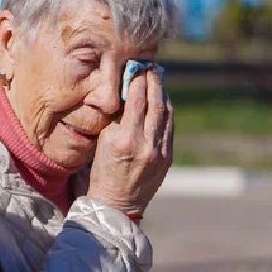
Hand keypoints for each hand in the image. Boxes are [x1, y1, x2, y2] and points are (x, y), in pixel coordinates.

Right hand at [86, 69, 172, 217]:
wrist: (117, 203)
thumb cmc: (102, 171)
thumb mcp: (102, 142)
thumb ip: (116, 118)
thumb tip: (126, 92)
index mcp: (124, 139)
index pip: (136, 100)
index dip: (138, 80)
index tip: (137, 67)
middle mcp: (144, 144)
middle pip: (154, 103)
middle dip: (154, 82)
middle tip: (151, 67)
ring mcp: (159, 152)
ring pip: (166, 114)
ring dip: (163, 94)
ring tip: (158, 80)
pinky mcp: (167, 158)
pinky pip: (169, 128)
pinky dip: (166, 112)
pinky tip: (162, 102)